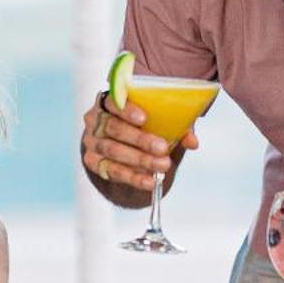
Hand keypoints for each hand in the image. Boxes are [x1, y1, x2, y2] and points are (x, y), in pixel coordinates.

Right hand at [80, 91, 197, 192]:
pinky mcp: (92, 162)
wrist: (121, 146)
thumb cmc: (142, 127)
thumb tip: (193, 142)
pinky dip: (133, 177)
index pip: (113, 101)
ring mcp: (91, 141)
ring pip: (113, 150)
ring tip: (162, 166)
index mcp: (109, 101)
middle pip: (114, 128)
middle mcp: (95, 119)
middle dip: (139, 139)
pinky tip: (149, 181)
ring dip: (139, 159)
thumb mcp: (158, 122)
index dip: (127, 110)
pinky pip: (112, 171)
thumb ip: (174, 126)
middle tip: (162, 148)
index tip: (144, 119)